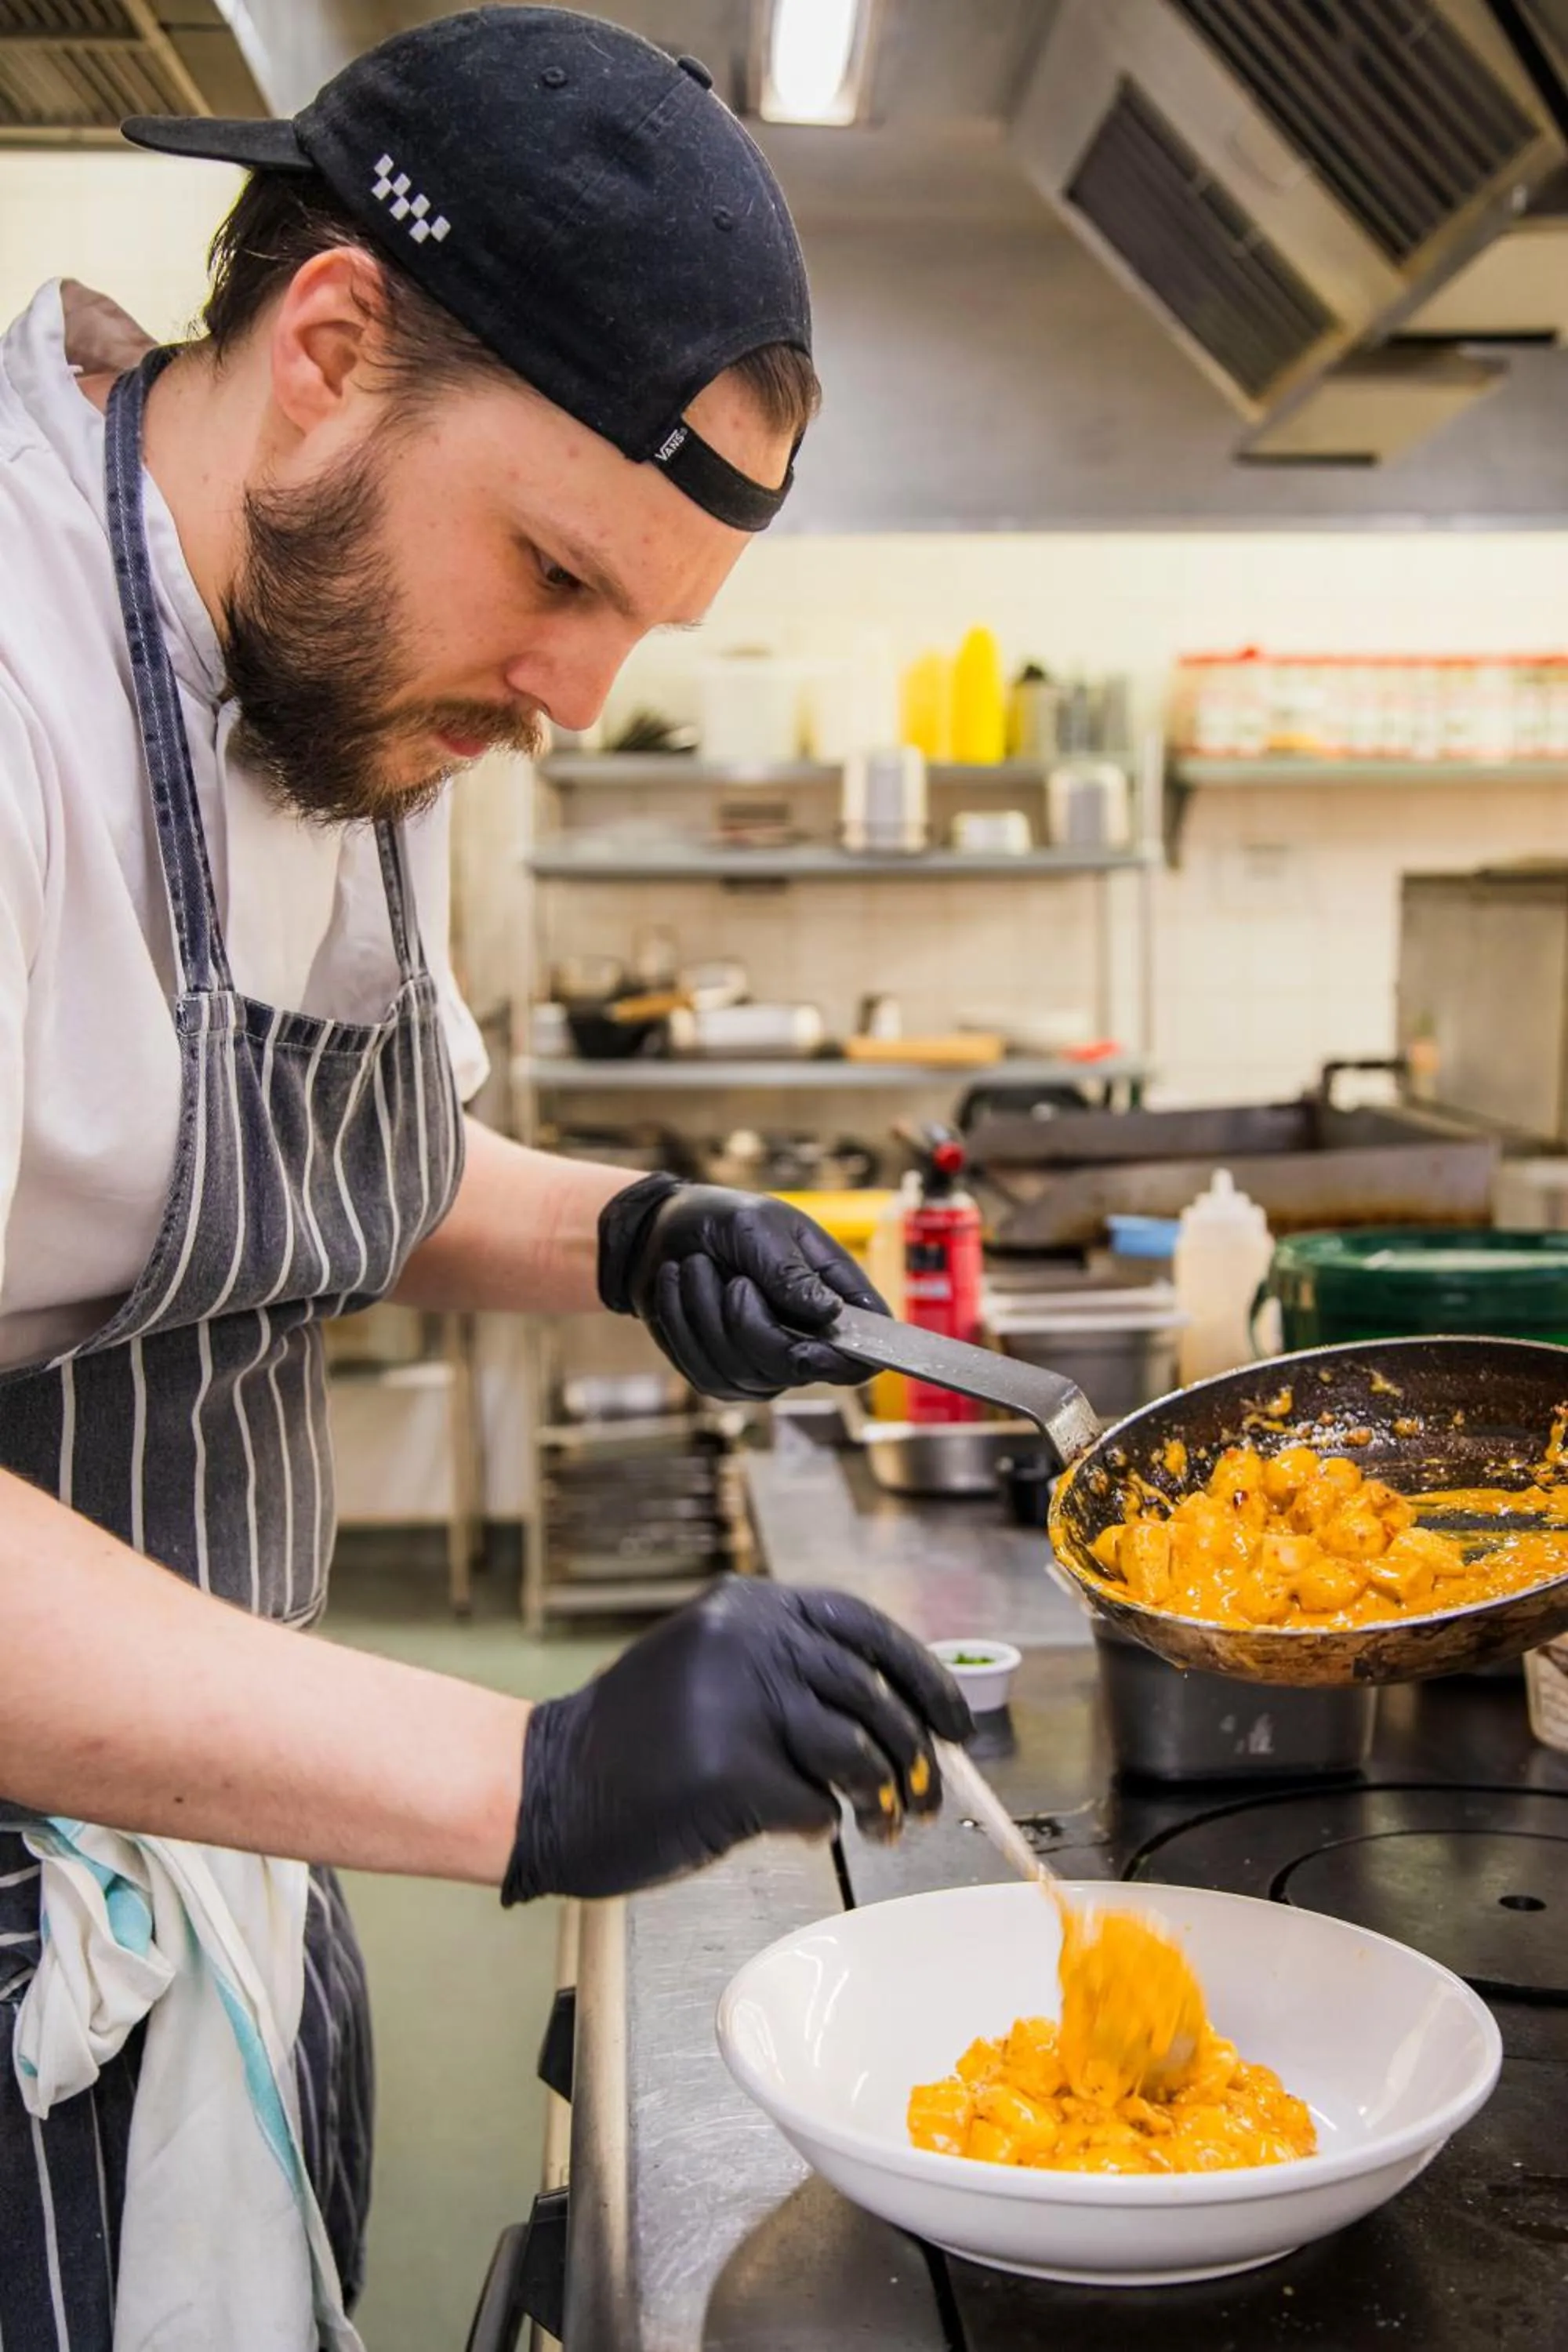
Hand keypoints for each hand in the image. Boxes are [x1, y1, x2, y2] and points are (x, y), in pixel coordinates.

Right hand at [501, 1579, 972, 1902]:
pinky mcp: (727, 1771)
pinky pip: (812, 1807)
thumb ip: (792, 1670)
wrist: (550, 1788)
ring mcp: (735, 1702)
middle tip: (928, 1801)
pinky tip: (804, 1831)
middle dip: (917, 1756)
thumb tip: (901, 1715)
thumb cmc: (637, 1741)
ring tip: (886, 1829)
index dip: (924, 1679)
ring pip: (857, 1753)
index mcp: (749, 1606)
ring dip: (885, 1800)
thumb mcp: (713, 1668)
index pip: (866, 1628)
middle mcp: (746, 1640)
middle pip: (873, 1695)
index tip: (956, 1725)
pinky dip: (822, 1827)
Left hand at [598, 1177, 885, 1398]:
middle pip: (796, 1367)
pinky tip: (677, 1286)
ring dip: (708, 1313)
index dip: (846, 1361)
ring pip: (744, 1370)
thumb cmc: (725, 1220)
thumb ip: (791, 1272)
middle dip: (752, 1323)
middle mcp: (806, 1341)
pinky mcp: (720, 1376)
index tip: (808, 1346)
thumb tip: (830, 1313)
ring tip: (696, 1265)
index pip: (863, 1352)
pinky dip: (682, 1323)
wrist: (664, 1229)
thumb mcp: (760, 1228)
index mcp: (836, 1298)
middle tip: (734, 1280)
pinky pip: (704, 1370)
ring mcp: (763, 1365)